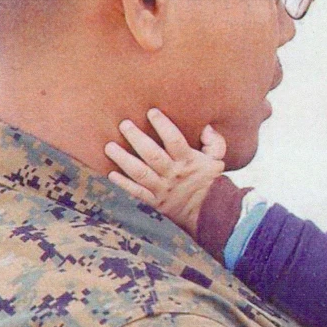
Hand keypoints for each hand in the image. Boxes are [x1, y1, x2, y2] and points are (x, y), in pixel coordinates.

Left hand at [105, 108, 225, 235]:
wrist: (208, 213)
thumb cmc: (209, 181)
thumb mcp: (217, 160)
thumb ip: (215, 142)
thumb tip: (206, 127)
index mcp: (188, 161)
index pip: (175, 140)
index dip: (163, 126)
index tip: (152, 112)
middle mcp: (173, 174)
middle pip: (153, 155)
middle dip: (137, 138)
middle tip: (124, 124)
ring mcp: (162, 189)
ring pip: (140, 173)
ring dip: (123, 159)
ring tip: (109, 146)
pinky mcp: (154, 203)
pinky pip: (137, 193)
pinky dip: (123, 184)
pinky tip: (111, 174)